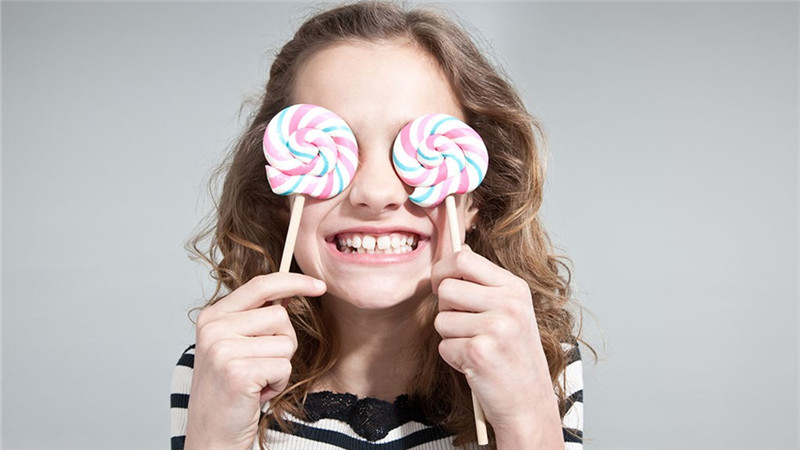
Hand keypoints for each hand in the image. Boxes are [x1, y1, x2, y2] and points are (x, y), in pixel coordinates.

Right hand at [184, 273, 325, 449]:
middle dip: (283, 343)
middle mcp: (213, 328)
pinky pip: (284, 365)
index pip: (261, 285)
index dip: (294, 282)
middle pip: (280, 316)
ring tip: (256, 381)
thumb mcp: (234, 346)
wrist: (212, 435)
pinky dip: (279, 382)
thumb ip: (255, 319)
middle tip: (260, 365)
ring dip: (280, 366)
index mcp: (212, 316)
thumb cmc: (229, 392)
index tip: (319, 285)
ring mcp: (223, 349)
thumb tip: (290, 293)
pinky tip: (257, 393)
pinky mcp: (237, 371)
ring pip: (286, 342)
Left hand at [431, 248, 562, 445]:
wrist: (528, 402)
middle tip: (464, 325)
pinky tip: (475, 364)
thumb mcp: (510, 310)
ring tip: (475, 346)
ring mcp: (496, 328)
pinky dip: (453, 358)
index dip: (443, 270)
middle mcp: (509, 304)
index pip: (464, 259)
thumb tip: (459, 251)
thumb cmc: (513, 354)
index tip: (441, 283)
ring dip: (450, 336)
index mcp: (515, 288)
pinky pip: (443, 345)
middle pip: (446, 288)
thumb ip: (484, 282)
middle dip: (445, 308)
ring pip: (441, 319)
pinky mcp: (480, 353)